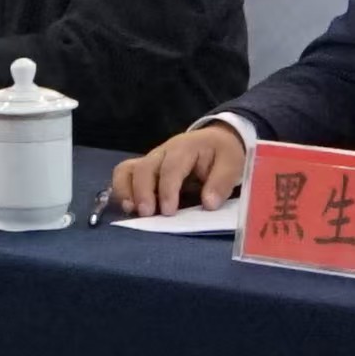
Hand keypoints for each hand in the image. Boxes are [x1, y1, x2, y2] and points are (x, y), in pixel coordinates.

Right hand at [111, 122, 251, 216]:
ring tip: (130, 210)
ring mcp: (151, 160)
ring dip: (126, 190)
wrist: (216, 141)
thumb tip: (208, 204)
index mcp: (185, 148)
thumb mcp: (233, 164)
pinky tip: (127, 207)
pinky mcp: (145, 169)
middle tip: (147, 214)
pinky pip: (124, 174)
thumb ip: (221, 182)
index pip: (171, 167)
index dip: (168, 189)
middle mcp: (163, 152)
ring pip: (128, 169)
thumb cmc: (223, 154)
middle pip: (144, 167)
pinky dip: (122, 189)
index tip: (169, 211)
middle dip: (143, 191)